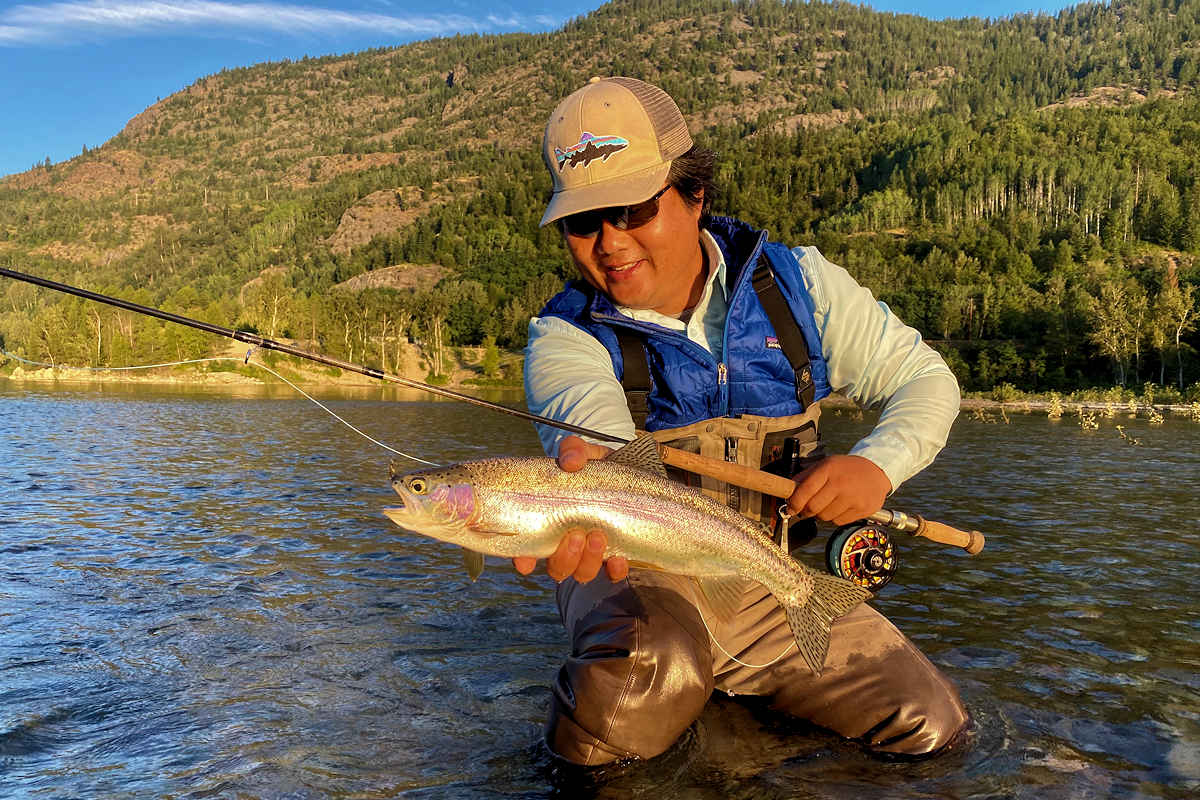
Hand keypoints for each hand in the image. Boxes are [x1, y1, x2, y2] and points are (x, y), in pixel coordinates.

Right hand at [512, 436, 628, 582]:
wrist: (628, 469)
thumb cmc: (594, 465)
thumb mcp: (582, 452)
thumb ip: (573, 450)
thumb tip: (570, 463)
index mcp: (548, 522)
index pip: (526, 549)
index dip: (522, 559)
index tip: (525, 560)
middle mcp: (566, 543)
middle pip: (557, 567)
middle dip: (565, 557)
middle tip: (576, 534)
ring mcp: (591, 552)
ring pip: (582, 573)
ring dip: (587, 561)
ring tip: (598, 536)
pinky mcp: (616, 553)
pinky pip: (613, 573)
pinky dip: (614, 570)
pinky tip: (618, 558)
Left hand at [787, 455, 890, 526]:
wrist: (876, 470)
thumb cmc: (846, 469)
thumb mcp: (825, 465)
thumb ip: (805, 477)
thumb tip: (787, 491)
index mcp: (828, 469)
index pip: (804, 491)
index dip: (794, 503)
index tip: (790, 508)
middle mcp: (840, 483)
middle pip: (813, 508)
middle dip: (805, 511)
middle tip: (806, 509)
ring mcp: (853, 497)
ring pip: (825, 517)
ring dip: (821, 514)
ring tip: (828, 504)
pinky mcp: (862, 509)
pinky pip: (838, 522)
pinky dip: (835, 518)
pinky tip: (841, 507)